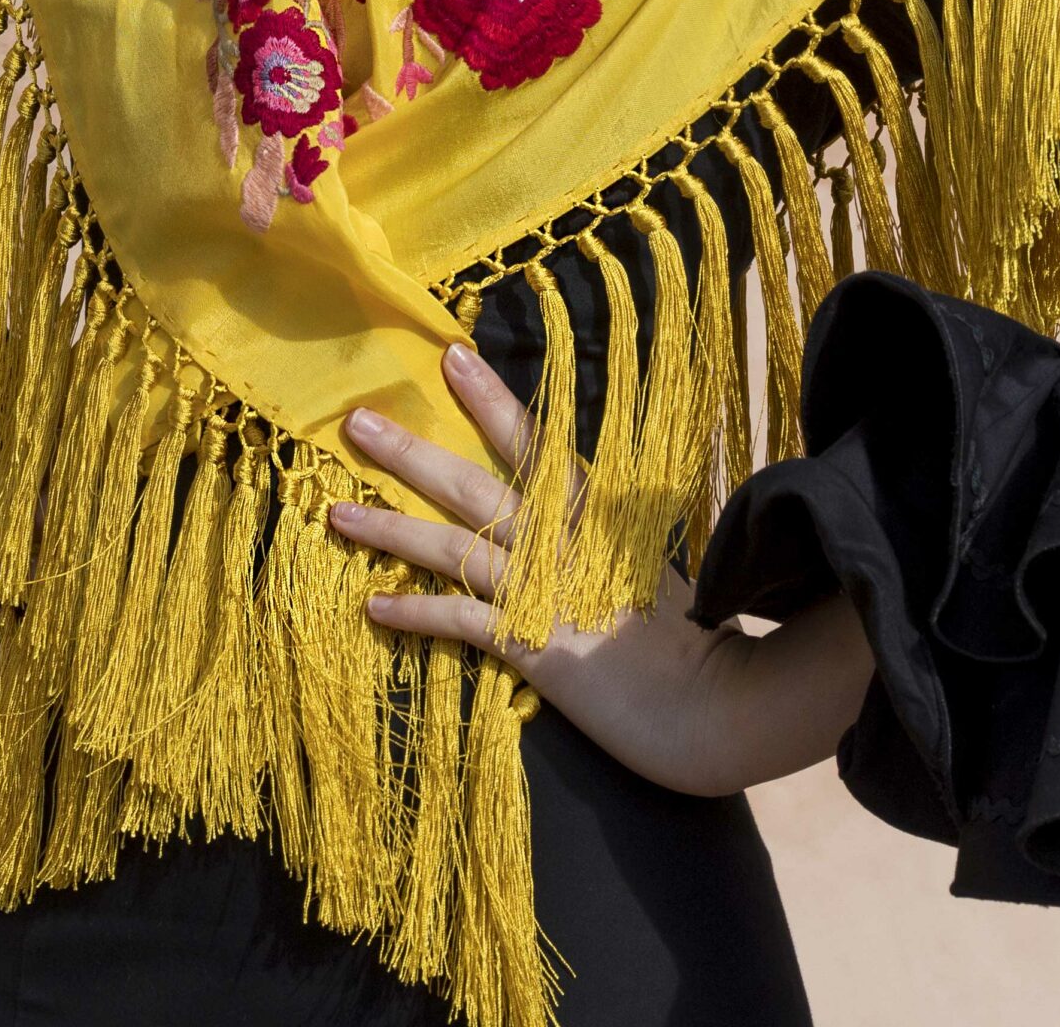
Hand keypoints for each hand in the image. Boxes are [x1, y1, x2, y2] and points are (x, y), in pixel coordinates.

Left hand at [329, 338, 871, 796]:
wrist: (723, 704)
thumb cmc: (697, 638)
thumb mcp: (652, 566)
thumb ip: (613, 535)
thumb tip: (580, 513)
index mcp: (599, 514)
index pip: (536, 443)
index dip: (490, 400)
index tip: (449, 355)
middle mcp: (564, 542)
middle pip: (476, 485)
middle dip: (412, 452)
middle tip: (356, 421)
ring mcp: (546, 592)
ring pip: (453, 547)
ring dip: (390, 528)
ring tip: (336, 511)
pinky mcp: (535, 647)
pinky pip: (462, 623)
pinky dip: (416, 613)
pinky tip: (372, 608)